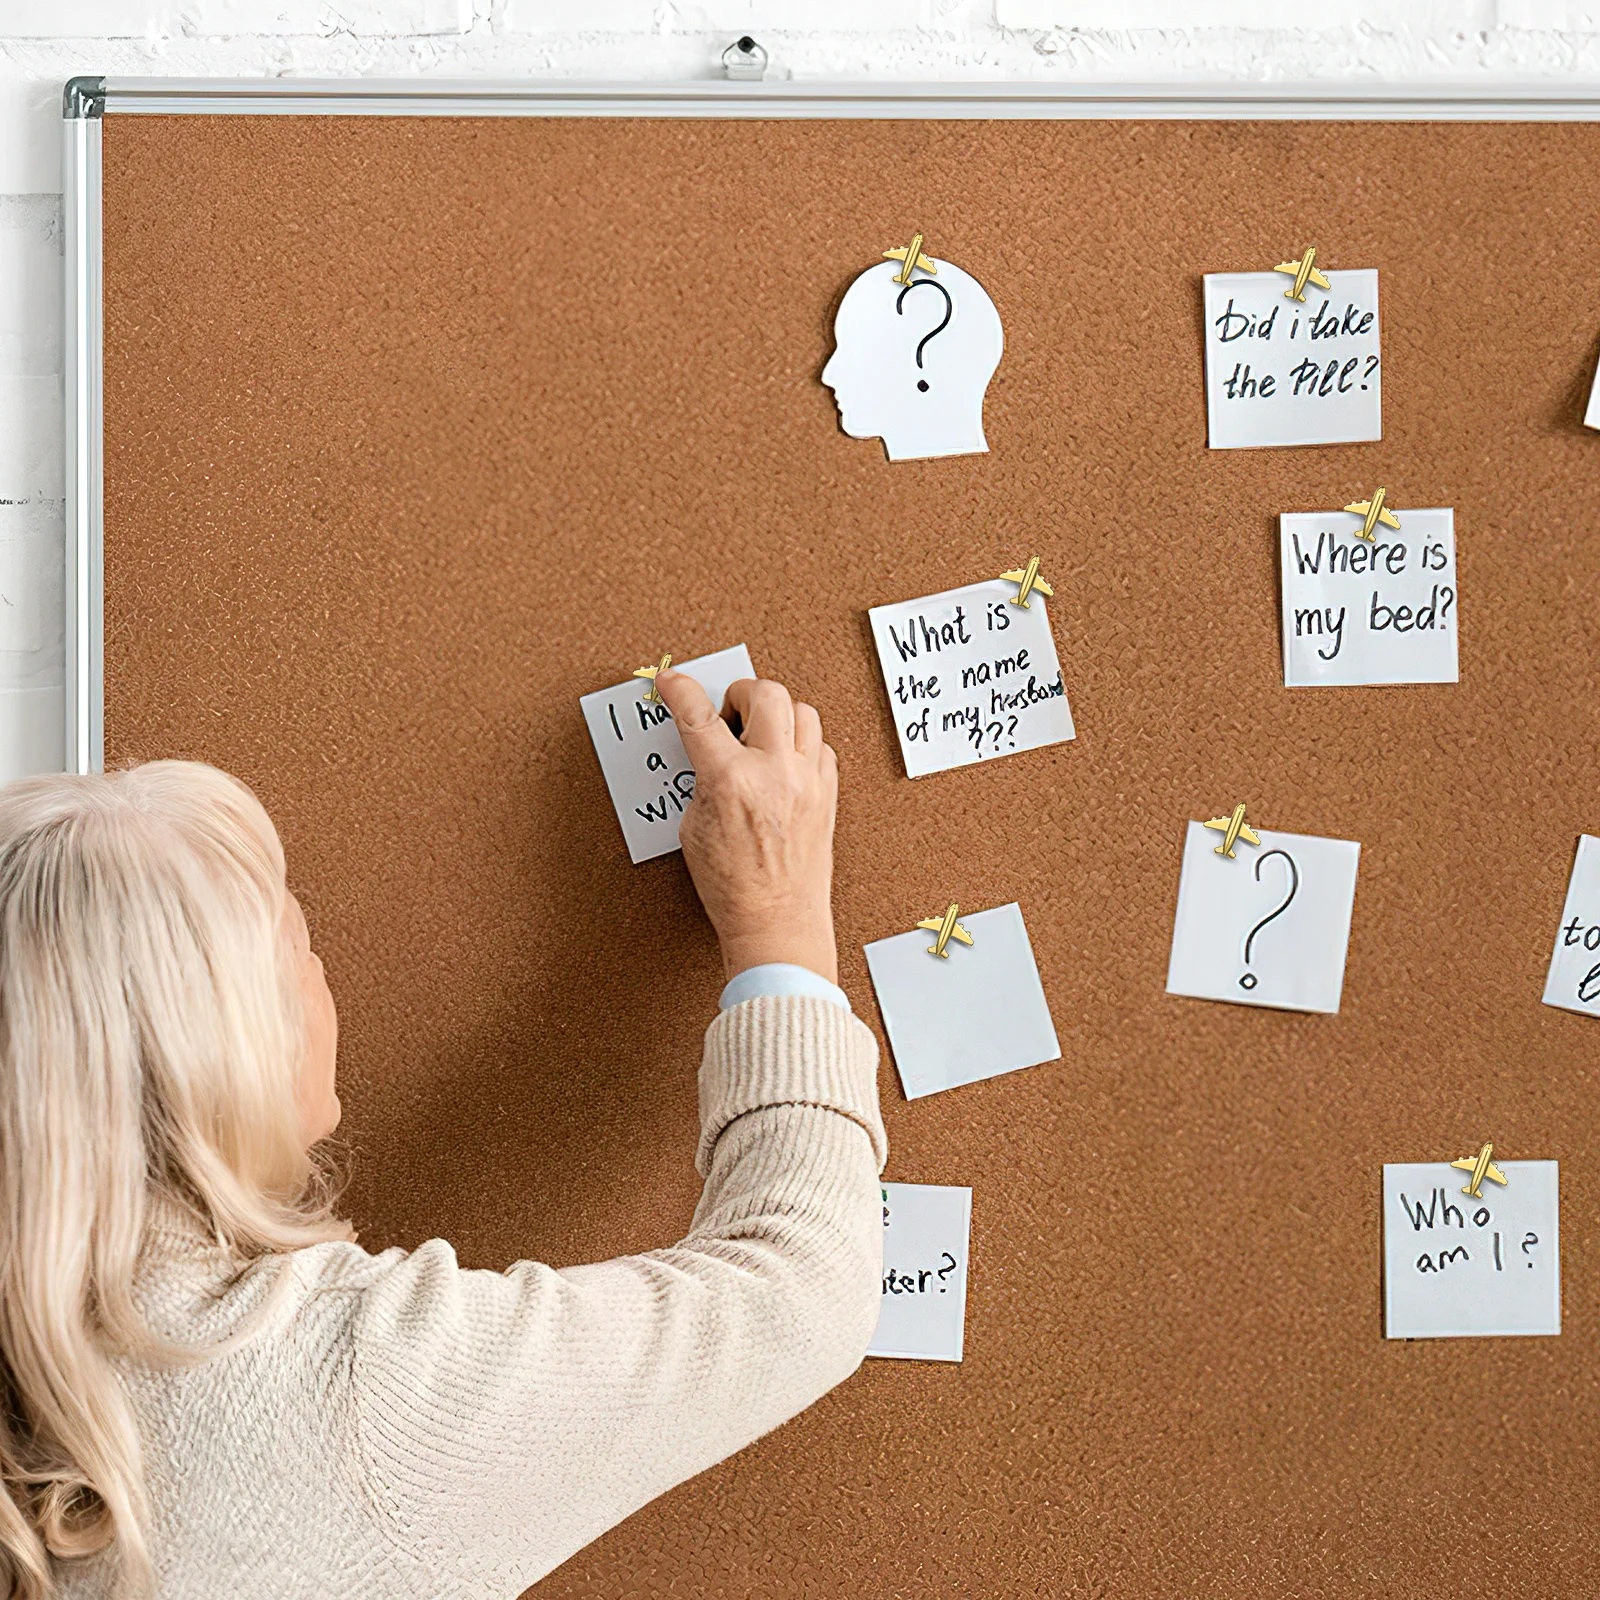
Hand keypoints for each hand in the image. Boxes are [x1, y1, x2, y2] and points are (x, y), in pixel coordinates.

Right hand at [654, 671, 838, 984]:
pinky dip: (800, 744)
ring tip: (759, 737)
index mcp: (731, 781)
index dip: (680, 690)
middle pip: (765, 692)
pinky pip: (820, 744)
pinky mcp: (827, 793)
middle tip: (728, 713)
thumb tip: (711, 753)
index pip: (699, 716)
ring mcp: (807, 780)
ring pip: (802, 710)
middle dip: (740, 693)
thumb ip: (703, 780)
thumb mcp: (694, 829)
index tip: (672, 681)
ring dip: (776, 714)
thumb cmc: (733, 887)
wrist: (778, 922)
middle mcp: (774, 772)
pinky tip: (783, 763)